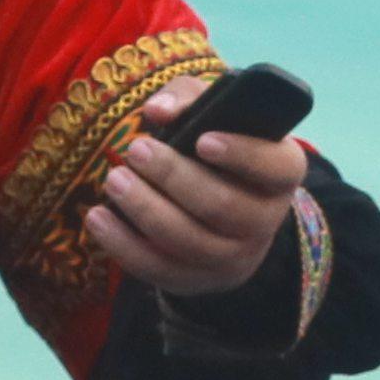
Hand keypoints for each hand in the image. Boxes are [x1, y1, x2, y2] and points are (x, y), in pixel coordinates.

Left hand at [90, 73, 305, 294]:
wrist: (220, 206)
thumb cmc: (214, 145)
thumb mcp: (211, 112)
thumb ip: (188, 98)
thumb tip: (158, 111)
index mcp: (281, 172)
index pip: (276, 167)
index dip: (243, 155)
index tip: (202, 140)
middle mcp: (266, 220)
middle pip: (223, 206)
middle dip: (174, 178)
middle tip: (136, 150)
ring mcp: (235, 257)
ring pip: (191, 242)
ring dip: (146, 210)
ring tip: (114, 179)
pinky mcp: (200, 280)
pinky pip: (162, 270)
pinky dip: (125, 245)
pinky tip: (97, 218)